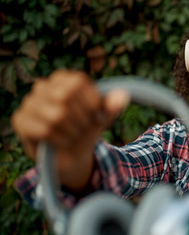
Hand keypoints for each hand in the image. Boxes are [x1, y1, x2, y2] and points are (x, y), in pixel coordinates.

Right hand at [11, 69, 129, 189]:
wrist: (71, 156)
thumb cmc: (86, 130)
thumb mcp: (102, 119)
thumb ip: (111, 108)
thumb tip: (123, 96)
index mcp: (65, 79)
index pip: (78, 83)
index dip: (91, 103)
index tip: (95, 116)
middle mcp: (43, 85)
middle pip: (65, 97)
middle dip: (81, 119)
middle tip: (82, 128)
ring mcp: (29, 102)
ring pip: (55, 115)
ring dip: (71, 132)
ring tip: (71, 135)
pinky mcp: (20, 120)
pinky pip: (44, 130)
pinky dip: (58, 140)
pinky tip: (59, 142)